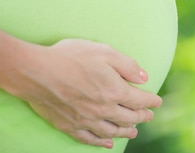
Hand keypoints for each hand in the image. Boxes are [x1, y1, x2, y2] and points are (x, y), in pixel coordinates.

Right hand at [11, 39, 161, 148]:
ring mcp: (86, 120)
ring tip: (133, 132)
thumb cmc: (71, 57)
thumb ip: (127, 65)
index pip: (140, 100)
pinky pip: (90, 138)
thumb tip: (144, 78)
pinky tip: (107, 143)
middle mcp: (104, 110)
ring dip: (125, 132)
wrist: (37, 72)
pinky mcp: (69, 126)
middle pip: (129, 118)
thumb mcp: (105, 52)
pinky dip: (101, 142)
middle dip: (142, 117)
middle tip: (148, 116)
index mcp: (115, 91)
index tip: (157, 101)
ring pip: (112, 131)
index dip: (151, 101)